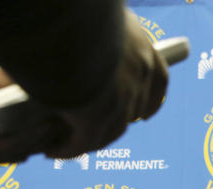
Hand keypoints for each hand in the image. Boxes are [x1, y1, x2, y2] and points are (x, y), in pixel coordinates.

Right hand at [43, 10, 167, 158]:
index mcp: (142, 46)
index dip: (151, 100)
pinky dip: (69, 148)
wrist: (64, 14)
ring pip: (111, 130)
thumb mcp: (96, 18)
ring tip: (69, 142)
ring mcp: (121, 98)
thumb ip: (97, 35)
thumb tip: (80, 46)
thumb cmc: (73, 9)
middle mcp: (139, 74)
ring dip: (91, 139)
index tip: (145, 115)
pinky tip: (54, 150)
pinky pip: (84, 141)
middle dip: (118, 121)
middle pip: (134, 109)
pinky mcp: (96, 116)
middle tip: (97, 128)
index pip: (158, 80)